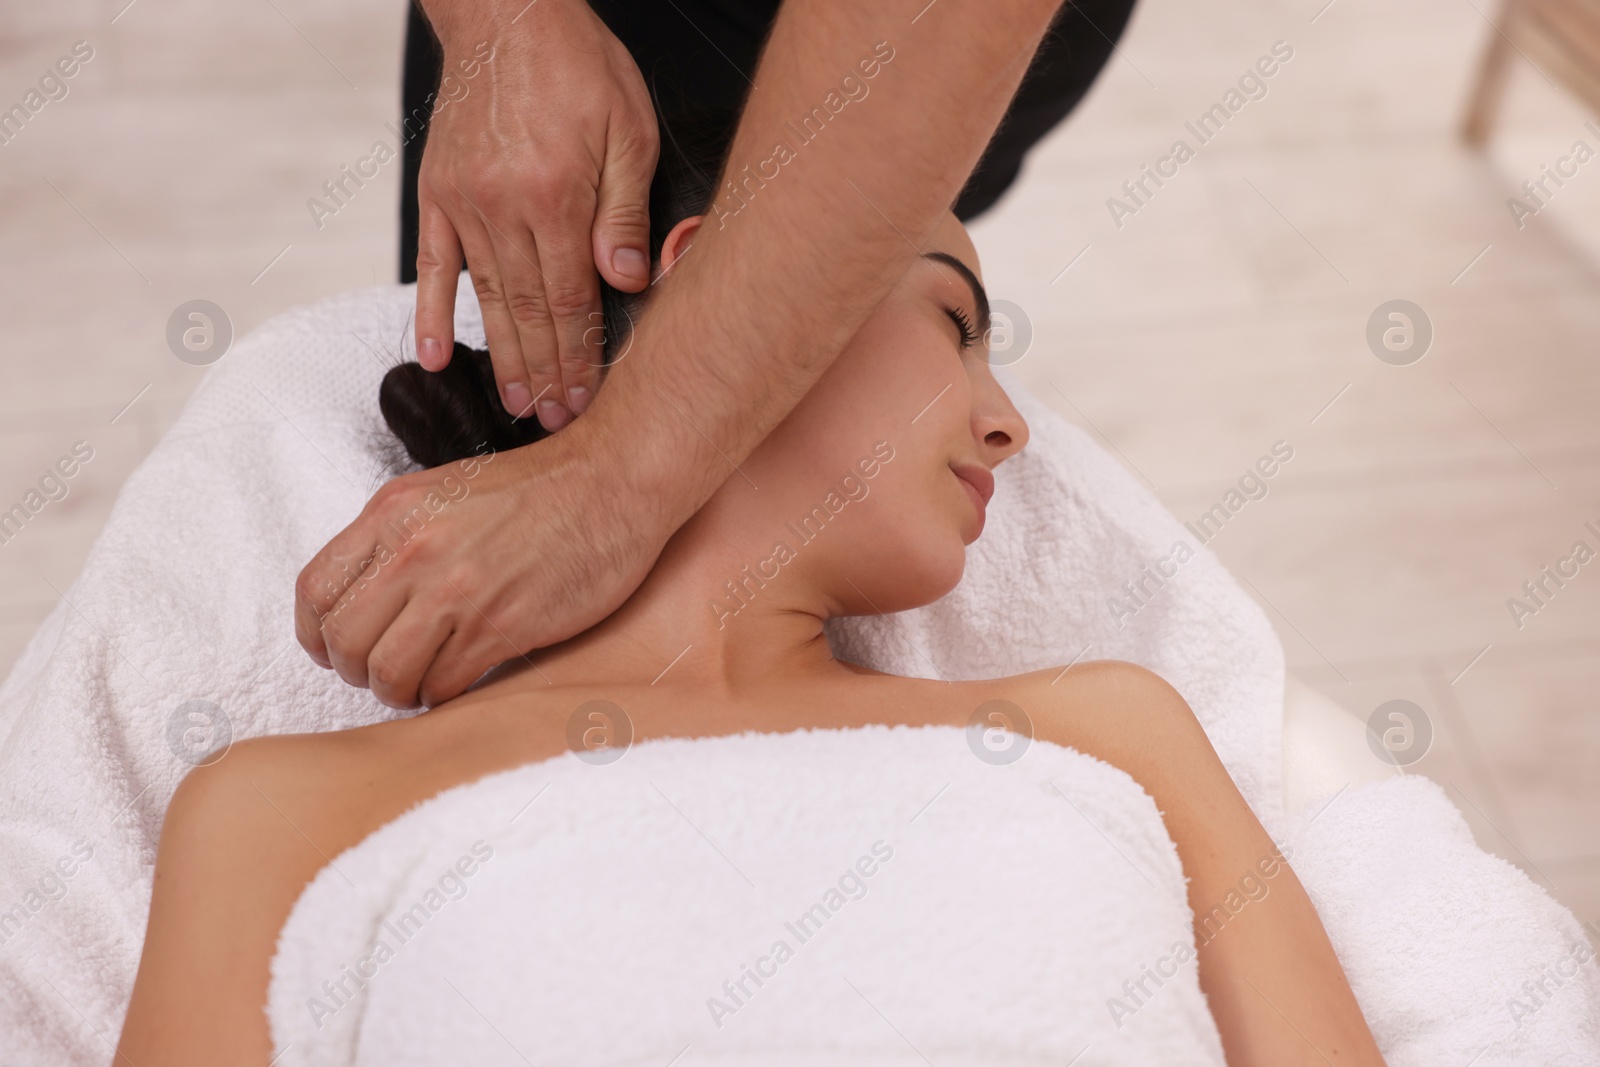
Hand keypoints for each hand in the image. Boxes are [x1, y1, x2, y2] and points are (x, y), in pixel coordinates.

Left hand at [293, 426, 666, 707]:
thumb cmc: (540, 488)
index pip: (316, 592)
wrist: (612, 483)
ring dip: (401, 689)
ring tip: (425, 680)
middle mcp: (415, 551)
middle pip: (345, 642)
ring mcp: (457, 591)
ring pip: (388, 673)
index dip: (318, 635)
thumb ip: (399, 536)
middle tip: (387, 670)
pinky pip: (443, 685)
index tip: (337, 650)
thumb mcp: (446, 491)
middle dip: (359, 670)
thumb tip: (367, 595)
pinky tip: (462, 677)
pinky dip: (444, 693)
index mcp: (393, 513)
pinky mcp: (500, 627)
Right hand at [414, 0, 657, 429]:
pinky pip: (435, 265)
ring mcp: (465, 203)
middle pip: (529, 311)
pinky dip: (431, 313)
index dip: (580, 357)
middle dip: (545, 374)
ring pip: (488, 298)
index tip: (587, 401)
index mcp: (558, 197)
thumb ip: (625, 208)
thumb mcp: (629, 127)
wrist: (508, 12)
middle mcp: (505, 208)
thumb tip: (624, 280)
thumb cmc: (578, 65)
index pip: (572, 300)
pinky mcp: (438, 193)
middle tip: (554, 424)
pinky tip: (430, 355)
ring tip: (514, 404)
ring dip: (502, 357)